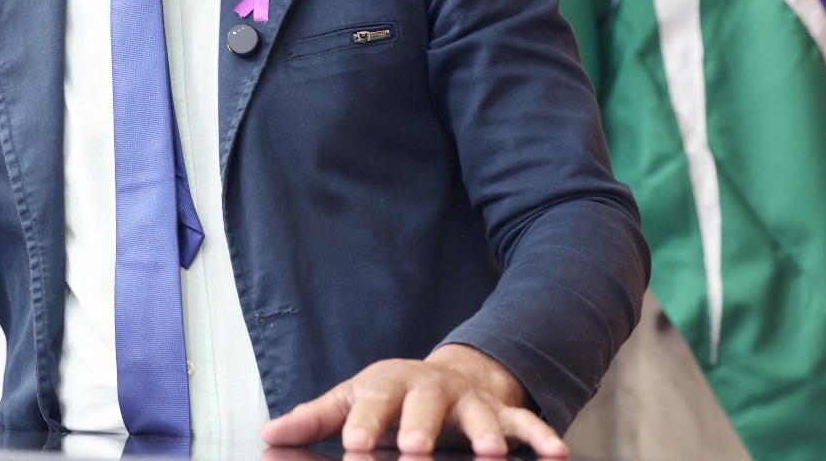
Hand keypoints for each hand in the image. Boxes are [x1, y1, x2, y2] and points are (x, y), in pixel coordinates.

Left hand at [260, 344, 566, 456]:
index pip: (371, 404)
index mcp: (387, 385)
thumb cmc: (389, 396)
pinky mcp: (502, 413)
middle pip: (424, 403)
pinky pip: (526, 423)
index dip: (362, 424)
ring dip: (484, 432)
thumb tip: (267, 434)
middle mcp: (429, 388)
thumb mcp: (352, 400)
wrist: (447, 373)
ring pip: (479, 413)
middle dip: (419, 426)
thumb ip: (315, 420)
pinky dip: (542, 436)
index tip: (353, 446)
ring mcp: (469, 400)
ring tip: (489, 455)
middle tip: (413, 450)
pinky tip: (558, 454)